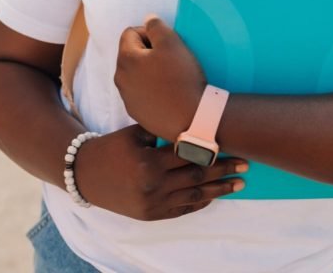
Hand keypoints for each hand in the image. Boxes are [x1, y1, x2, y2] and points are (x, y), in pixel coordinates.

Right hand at [77, 124, 246, 219]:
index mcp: (149, 162)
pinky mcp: (150, 215)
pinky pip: (181, 209)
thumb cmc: (113, 146)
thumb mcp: (136, 131)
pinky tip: (214, 195)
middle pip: (197, 176)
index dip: (214, 152)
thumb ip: (163, 128)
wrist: (86, 175)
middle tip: (246, 164)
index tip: (234, 147)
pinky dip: (199, 202)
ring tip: (239, 183)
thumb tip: (193, 118)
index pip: (189, 156)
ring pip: (193, 196)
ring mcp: (153, 204)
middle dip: (224, 170)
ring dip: (218, 190)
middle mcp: (153, 186)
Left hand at [115, 16, 206, 141]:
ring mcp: (127, 98)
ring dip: (148, 70)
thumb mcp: (172, 42)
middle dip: (148, 52)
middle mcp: (120, 78)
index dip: (149, 33)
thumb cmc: (181, 77)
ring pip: (135, 74)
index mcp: (125, 59)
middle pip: (131, 54)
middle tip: (170, 58)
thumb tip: (147, 19)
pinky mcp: (136, 113)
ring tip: (169, 76)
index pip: (130, 33)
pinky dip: (150, 88)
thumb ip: (156, 26)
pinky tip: (167, 93)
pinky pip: (140, 92)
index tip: (166, 43)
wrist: (191, 118)